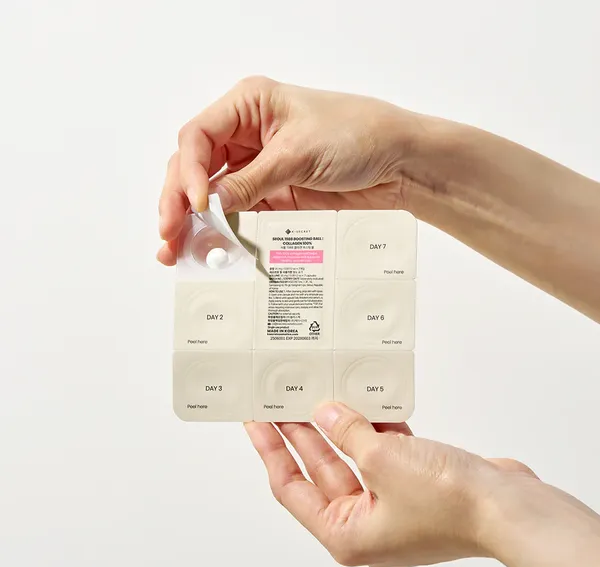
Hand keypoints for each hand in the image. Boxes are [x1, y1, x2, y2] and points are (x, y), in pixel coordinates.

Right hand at [157, 76, 444, 264]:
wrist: (398, 163)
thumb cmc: (357, 135)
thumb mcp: (299, 154)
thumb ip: (251, 182)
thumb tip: (210, 207)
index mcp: (248, 106)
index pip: (199, 137)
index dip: (188, 172)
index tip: (197, 203)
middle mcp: (246, 136)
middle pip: (195, 168)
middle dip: (178, 201)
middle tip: (169, 233)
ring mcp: (256, 169)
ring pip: (210, 196)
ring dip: (192, 222)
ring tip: (177, 250)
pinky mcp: (270, 196)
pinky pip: (236, 215)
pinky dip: (221, 233)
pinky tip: (207, 249)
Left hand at [245, 402, 536, 566]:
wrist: (510, 507)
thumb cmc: (451, 505)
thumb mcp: (381, 460)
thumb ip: (347, 432)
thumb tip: (326, 413)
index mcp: (347, 533)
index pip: (291, 487)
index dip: (271, 450)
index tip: (255, 423)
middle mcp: (367, 521)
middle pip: (321, 468)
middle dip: (302, 432)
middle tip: (282, 401)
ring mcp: (392, 502)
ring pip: (354, 456)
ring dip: (340, 425)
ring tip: (317, 393)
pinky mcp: (415, 484)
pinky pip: (385, 451)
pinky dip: (375, 427)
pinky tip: (365, 401)